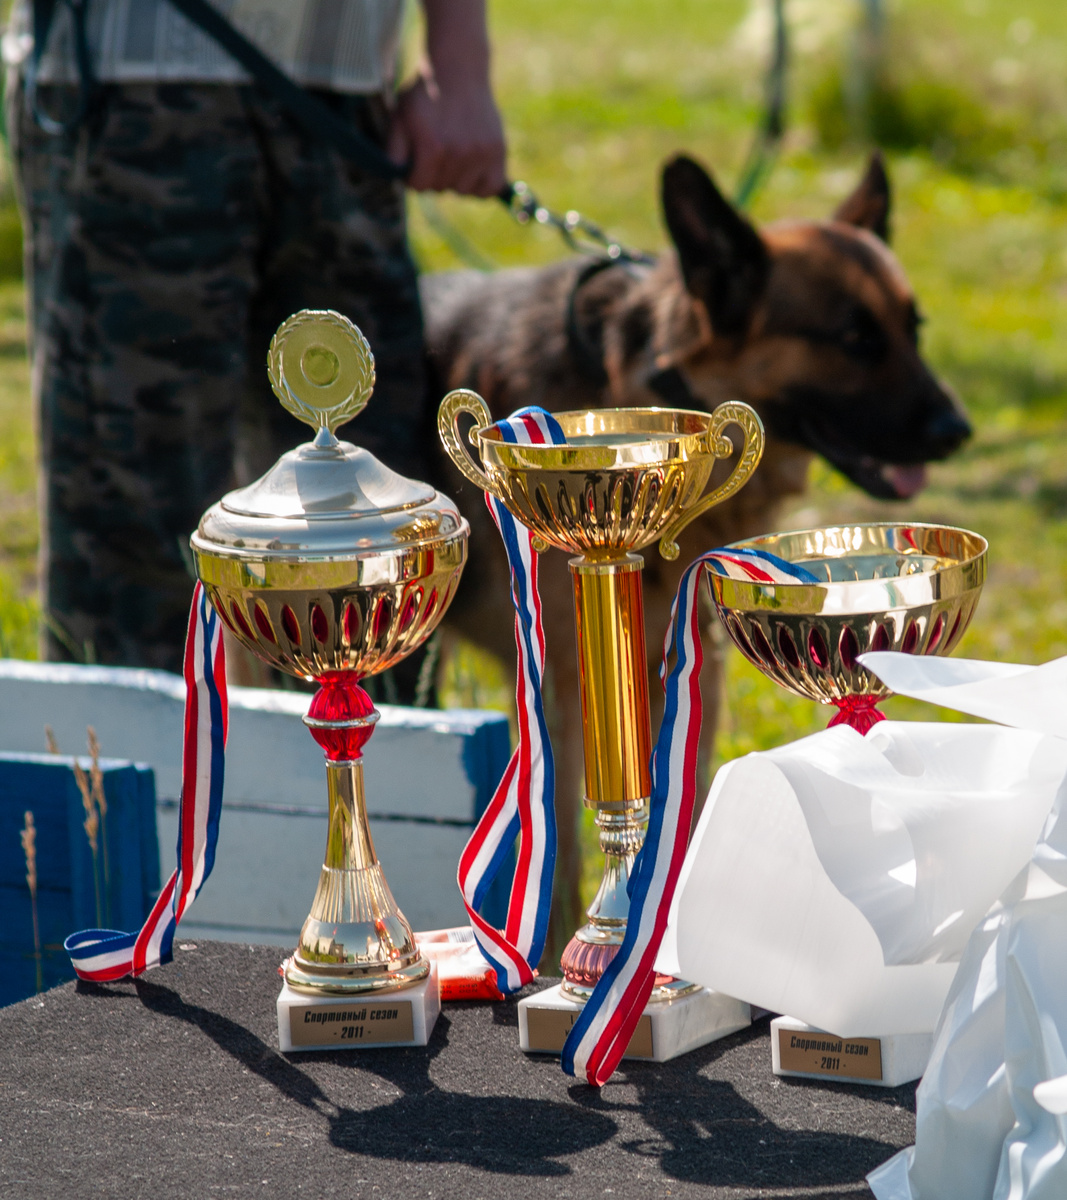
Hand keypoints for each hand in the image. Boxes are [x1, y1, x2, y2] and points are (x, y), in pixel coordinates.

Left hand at [387, 70, 506, 196]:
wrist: (458, 69)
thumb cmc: (425, 96)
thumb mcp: (399, 117)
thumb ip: (394, 152)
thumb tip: (399, 179)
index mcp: (433, 148)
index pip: (418, 186)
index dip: (413, 173)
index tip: (416, 158)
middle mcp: (459, 154)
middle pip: (440, 188)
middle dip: (433, 174)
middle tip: (436, 148)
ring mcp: (481, 154)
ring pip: (463, 191)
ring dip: (455, 178)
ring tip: (453, 154)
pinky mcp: (498, 151)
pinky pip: (489, 188)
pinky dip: (480, 184)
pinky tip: (472, 168)